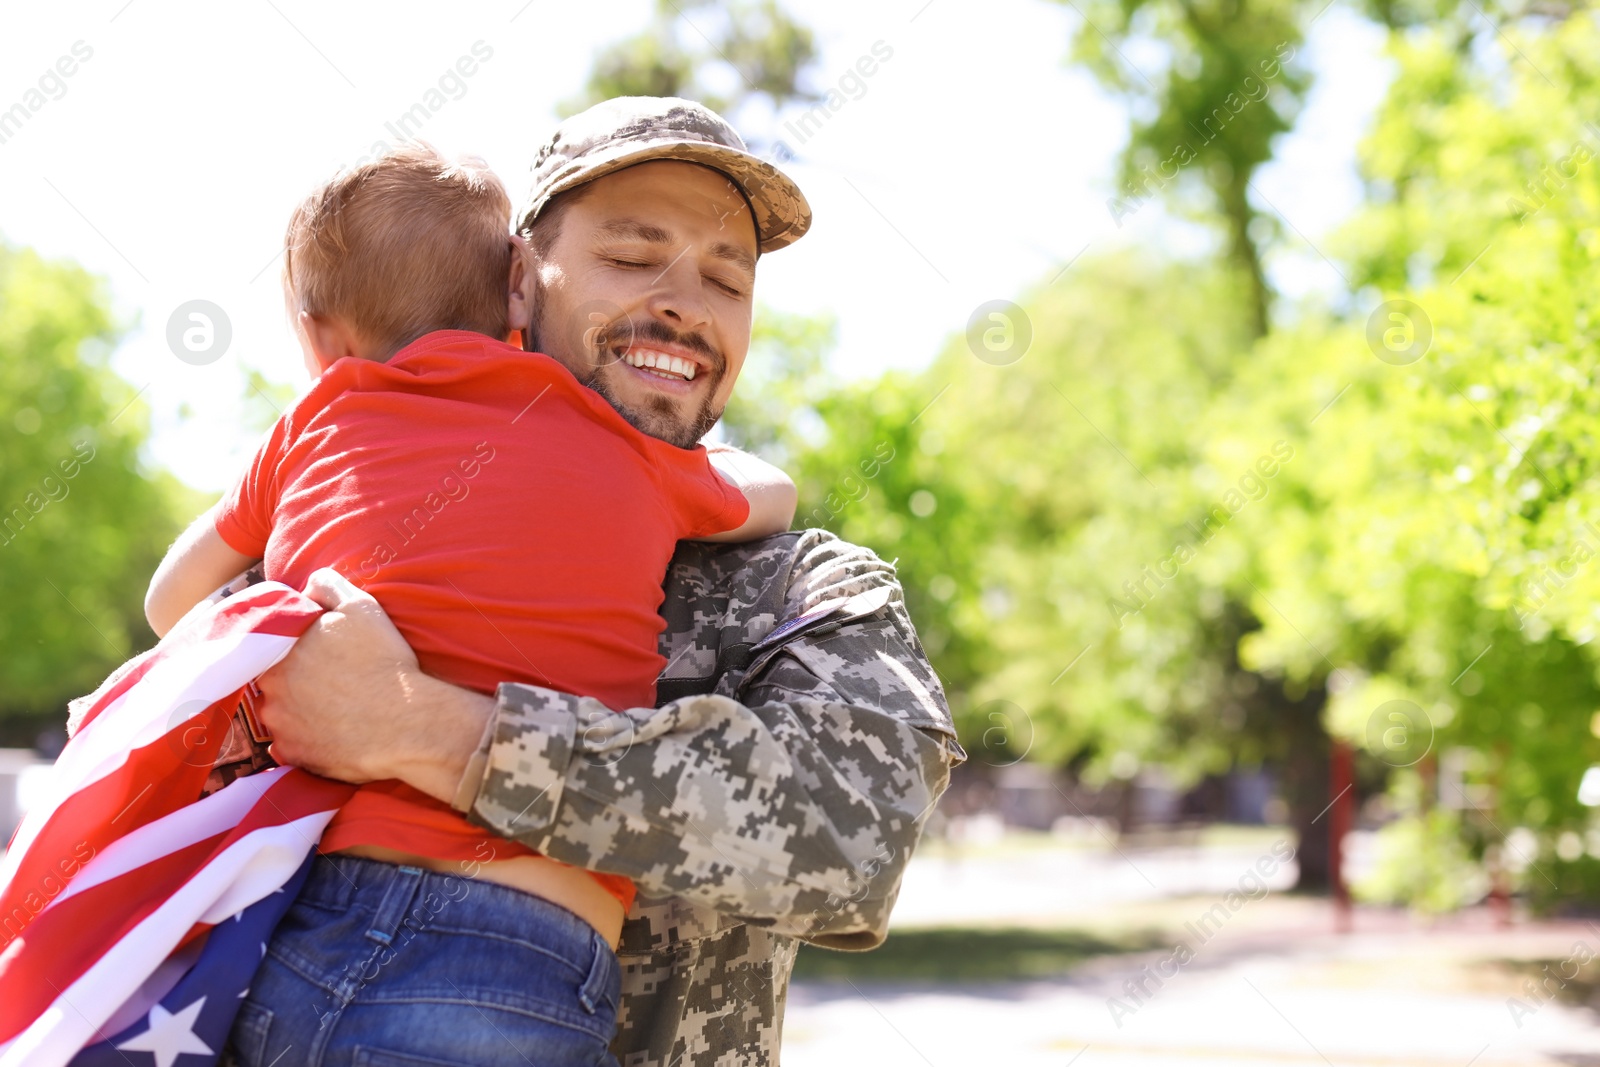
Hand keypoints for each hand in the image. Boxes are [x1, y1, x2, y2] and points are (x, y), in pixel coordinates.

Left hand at [256, 568, 493, 801]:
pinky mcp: (294, 756)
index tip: (322, 655)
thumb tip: (306, 586)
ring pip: (280, 714)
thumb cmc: (384, 662)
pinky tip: (335, 731)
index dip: (296, 649)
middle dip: (295, 680)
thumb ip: (327, 586)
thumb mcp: (361, 608)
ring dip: (298, 711)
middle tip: (331, 681)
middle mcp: (269, 691)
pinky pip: (292, 746)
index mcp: (278, 653)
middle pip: (274, 682)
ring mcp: (279, 728)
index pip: (272, 647)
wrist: (407, 722)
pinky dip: (307, 739)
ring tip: (334, 709)